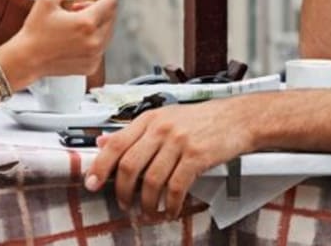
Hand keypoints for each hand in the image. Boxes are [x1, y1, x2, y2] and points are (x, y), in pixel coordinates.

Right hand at [1, 0, 116, 82]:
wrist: (26, 60)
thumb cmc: (34, 30)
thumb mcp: (47, 0)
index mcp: (86, 23)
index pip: (110, 3)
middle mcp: (94, 42)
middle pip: (110, 17)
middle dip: (98, 7)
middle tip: (77, 6)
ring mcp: (94, 56)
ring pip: (107, 31)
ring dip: (96, 22)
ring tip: (73, 22)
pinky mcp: (91, 66)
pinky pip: (100, 46)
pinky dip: (93, 38)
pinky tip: (75, 38)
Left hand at [83, 97, 256, 216]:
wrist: (239, 118)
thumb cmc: (203, 120)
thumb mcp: (165, 118)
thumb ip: (135, 132)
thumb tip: (104, 142)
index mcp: (150, 119)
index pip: (116, 144)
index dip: (100, 167)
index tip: (92, 184)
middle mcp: (162, 128)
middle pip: (130, 166)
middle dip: (123, 192)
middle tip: (124, 204)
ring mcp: (179, 142)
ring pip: (152, 181)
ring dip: (147, 203)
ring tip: (148, 211)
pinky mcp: (197, 156)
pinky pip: (176, 188)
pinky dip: (170, 205)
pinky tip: (170, 210)